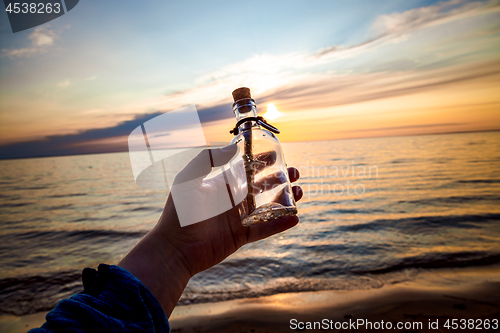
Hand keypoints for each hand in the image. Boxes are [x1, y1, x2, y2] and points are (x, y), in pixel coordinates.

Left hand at [119, 148, 302, 316]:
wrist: (175, 248)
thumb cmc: (179, 211)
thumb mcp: (188, 179)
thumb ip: (207, 160)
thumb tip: (232, 148)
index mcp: (222, 184)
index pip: (247, 169)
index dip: (262, 161)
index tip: (277, 154)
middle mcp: (232, 199)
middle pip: (262, 185)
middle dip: (280, 178)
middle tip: (296, 173)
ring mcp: (238, 218)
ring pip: (268, 206)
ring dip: (285, 199)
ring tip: (300, 192)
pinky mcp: (241, 236)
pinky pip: (265, 228)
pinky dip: (280, 224)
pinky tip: (295, 218)